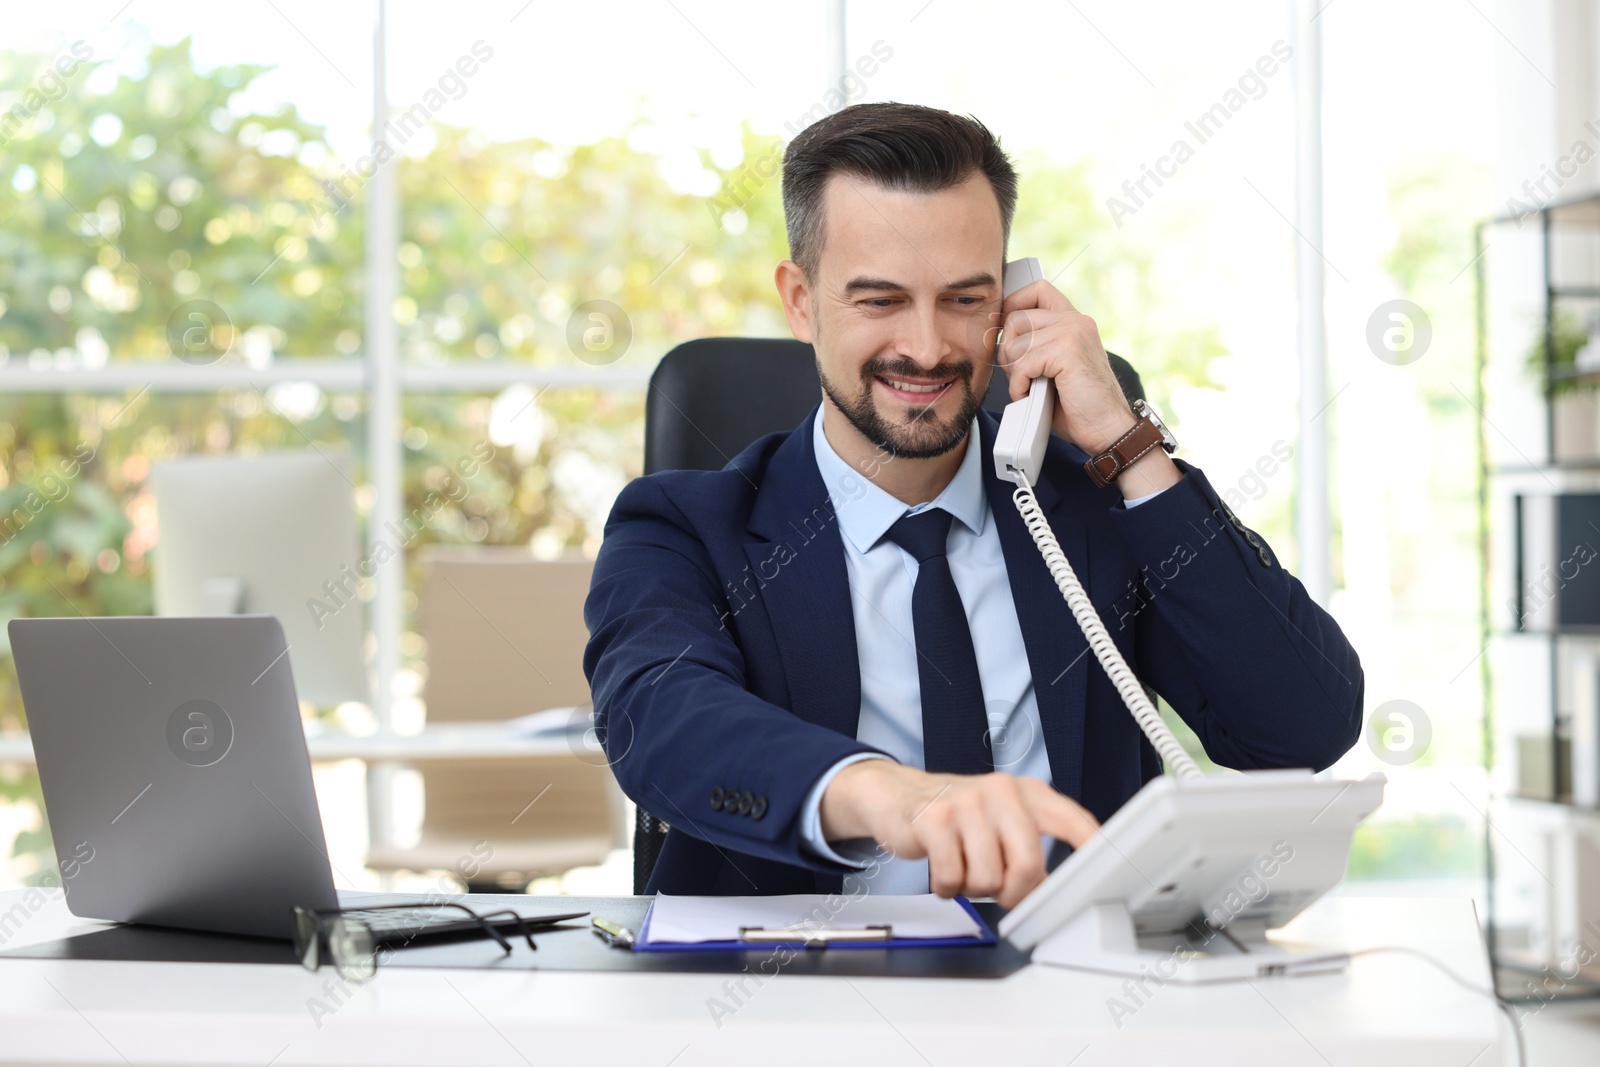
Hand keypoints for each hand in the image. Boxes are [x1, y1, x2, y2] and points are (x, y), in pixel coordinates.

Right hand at [819, 761, 1099, 908]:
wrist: (898, 795)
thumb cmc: (960, 816)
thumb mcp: (1003, 821)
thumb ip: (1033, 848)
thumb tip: (1063, 892)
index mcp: (1028, 793)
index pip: (1073, 821)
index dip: (1096, 849)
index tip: (1116, 870)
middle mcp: (1001, 791)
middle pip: (1029, 866)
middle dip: (1014, 893)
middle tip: (999, 890)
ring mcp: (966, 803)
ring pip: (987, 879)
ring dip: (973, 888)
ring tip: (963, 866)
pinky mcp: (933, 819)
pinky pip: (951, 878)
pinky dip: (946, 886)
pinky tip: (942, 867)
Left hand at [996, 279, 1181, 497]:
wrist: (1108, 429)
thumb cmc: (1079, 406)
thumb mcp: (1054, 367)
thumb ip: (1035, 346)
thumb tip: (996, 338)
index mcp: (1073, 321)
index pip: (1037, 289)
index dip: (1013, 306)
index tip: (1008, 335)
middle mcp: (1075, 321)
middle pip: (1015, 318)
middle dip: (1008, 351)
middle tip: (1021, 376)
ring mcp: (1072, 332)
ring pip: (1015, 343)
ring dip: (1014, 372)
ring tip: (1030, 388)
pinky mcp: (1067, 351)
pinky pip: (1023, 363)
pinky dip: (1019, 386)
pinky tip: (1031, 396)